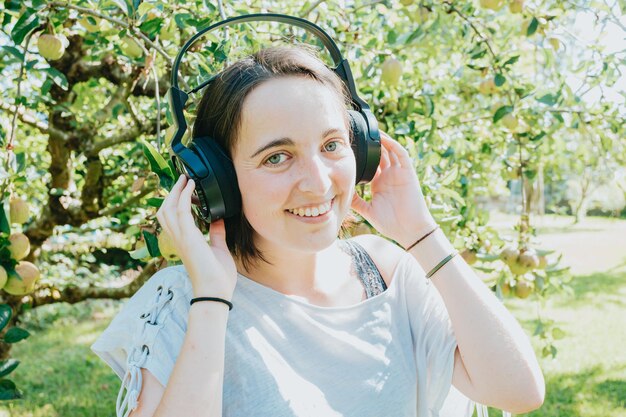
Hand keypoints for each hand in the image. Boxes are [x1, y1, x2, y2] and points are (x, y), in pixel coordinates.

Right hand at [156, 175, 236, 298]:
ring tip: (185, 179)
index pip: (171, 219)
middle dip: (171, 193)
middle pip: (164, 211)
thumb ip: (216, 234)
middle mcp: (179, 239)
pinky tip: (191, 187)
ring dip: (176, 192)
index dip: (173, 202)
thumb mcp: (219, 249)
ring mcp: (182, 238)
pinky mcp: (189, 238)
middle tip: (181, 179)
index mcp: (184, 243)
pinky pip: (181, 212)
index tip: (183, 189)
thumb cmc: (217, 277)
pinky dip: (185, 196)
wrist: (216, 292)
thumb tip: (219, 220)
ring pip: (168, 209)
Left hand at [351, 132, 436, 247]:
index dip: (361, 156)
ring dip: (381, 140)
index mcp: (379, 183)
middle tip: (357, 134)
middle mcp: (388, 175)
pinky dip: (393, 145)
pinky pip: (401, 154)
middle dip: (370, 144)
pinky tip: (383, 138)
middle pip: (379, 154)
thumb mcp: (368, 210)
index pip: (369, 164)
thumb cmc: (391, 223)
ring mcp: (399, 173)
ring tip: (369, 130)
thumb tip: (341, 193)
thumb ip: (356, 201)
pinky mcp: (408, 172)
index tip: (347, 148)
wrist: (409, 231)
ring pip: (390, 150)